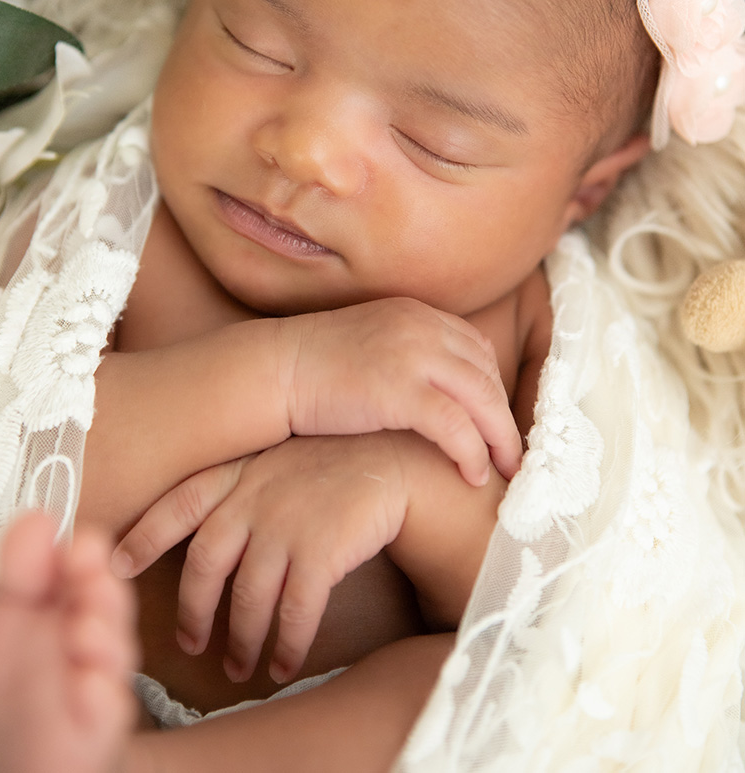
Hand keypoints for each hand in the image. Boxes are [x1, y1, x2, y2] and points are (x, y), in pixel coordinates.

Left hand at [0, 513, 137, 772]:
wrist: (21, 753)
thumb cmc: (13, 687)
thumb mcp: (6, 618)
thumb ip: (24, 572)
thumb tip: (39, 517)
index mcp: (63, 604)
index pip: (85, 569)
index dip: (86, 555)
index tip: (80, 543)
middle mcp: (86, 637)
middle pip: (109, 603)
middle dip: (101, 586)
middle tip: (88, 567)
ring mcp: (97, 681)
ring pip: (116, 651)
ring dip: (104, 635)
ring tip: (83, 628)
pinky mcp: (100, 725)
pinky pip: (108, 709)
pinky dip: (100, 696)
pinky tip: (87, 685)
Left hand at [112, 434, 410, 686]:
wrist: (392, 460)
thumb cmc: (329, 465)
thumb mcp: (274, 460)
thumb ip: (237, 487)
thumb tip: (204, 534)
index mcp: (238, 473)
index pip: (178, 504)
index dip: (145, 536)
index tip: (118, 565)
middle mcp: (254, 498)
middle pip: (204, 565)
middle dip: (193, 612)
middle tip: (189, 644)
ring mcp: (286, 524)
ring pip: (248, 598)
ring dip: (240, 640)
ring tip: (240, 665)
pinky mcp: (322, 550)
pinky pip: (295, 612)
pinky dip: (286, 644)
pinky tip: (284, 663)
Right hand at [277, 298, 520, 484]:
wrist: (274, 372)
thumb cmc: (315, 370)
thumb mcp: (373, 346)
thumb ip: (410, 356)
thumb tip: (439, 392)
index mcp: (417, 313)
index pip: (477, 348)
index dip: (493, 388)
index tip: (497, 421)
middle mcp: (422, 327)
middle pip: (486, 373)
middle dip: (504, 416)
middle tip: (513, 453)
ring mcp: (413, 356)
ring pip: (482, 399)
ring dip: (499, 438)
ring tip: (504, 469)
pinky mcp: (400, 391)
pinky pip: (455, 426)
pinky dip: (471, 452)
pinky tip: (471, 475)